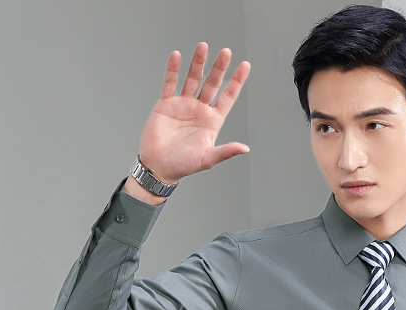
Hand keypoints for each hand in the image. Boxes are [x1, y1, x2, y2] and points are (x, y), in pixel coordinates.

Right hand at [136, 43, 250, 185]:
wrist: (159, 166)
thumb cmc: (184, 165)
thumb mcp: (208, 159)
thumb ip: (226, 152)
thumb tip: (245, 148)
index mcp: (212, 121)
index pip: (228, 97)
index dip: (236, 81)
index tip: (245, 65)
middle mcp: (200, 109)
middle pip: (212, 83)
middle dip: (219, 68)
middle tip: (227, 52)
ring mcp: (183, 104)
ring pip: (192, 78)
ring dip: (198, 63)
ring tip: (203, 46)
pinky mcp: (166, 103)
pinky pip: (170, 83)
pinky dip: (173, 69)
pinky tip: (177, 56)